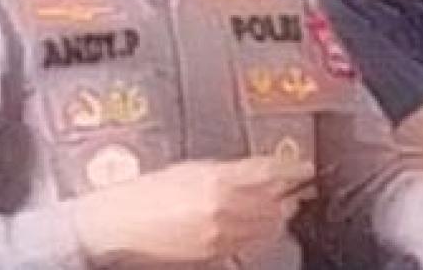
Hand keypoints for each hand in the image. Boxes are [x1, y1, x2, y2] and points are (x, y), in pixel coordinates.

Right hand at [73, 156, 314, 264]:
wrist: (119, 223)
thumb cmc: (145, 193)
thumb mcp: (189, 169)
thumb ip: (226, 171)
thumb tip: (256, 172)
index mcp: (215, 178)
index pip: (268, 171)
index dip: (292, 169)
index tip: (303, 168)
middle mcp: (222, 207)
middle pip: (274, 202)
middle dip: (289, 195)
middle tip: (297, 189)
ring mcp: (219, 235)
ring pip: (266, 227)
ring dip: (278, 216)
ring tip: (283, 209)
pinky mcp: (213, 255)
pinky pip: (247, 247)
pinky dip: (259, 236)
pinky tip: (260, 229)